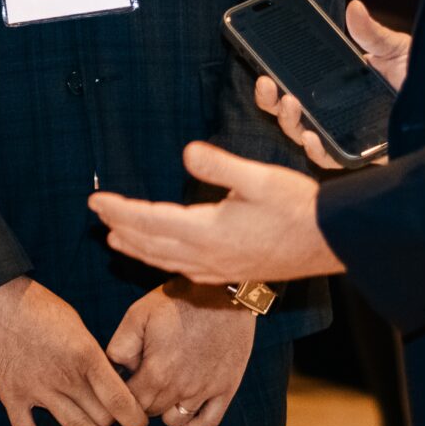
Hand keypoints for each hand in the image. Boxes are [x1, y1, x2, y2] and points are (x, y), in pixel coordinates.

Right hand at [0, 276, 149, 425]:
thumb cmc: (39, 307)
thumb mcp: (77, 326)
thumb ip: (91, 355)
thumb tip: (106, 378)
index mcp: (86, 355)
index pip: (118, 399)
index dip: (134, 418)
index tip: (138, 422)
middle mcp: (64, 377)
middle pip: (100, 419)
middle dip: (111, 424)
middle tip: (112, 421)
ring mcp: (37, 389)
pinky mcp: (11, 396)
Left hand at [91, 141, 343, 285]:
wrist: (329, 242)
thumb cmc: (297, 206)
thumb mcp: (260, 177)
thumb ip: (220, 165)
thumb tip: (187, 152)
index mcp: (208, 231)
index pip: (150, 220)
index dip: (120, 210)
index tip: (95, 201)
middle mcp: (206, 255)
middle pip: (150, 243)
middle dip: (120, 228)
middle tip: (97, 215)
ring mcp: (218, 268)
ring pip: (164, 260)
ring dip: (136, 248)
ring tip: (114, 239)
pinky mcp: (230, 273)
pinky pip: (183, 269)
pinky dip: (161, 261)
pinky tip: (163, 257)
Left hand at [106, 278, 257, 425]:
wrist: (224, 291)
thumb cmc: (180, 300)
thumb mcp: (138, 314)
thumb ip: (120, 347)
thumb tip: (116, 371)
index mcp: (156, 372)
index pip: (129, 403)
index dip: (124, 393)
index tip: (127, 381)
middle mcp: (180, 388)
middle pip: (150, 412)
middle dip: (143, 398)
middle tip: (145, 379)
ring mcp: (205, 391)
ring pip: (174, 420)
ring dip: (165, 410)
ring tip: (165, 389)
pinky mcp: (227, 388)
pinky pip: (207, 425)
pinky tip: (184, 411)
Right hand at [253, 0, 409, 169]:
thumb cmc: (422, 79)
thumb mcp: (396, 50)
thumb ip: (372, 34)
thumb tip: (354, 8)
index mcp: (337, 87)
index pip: (296, 85)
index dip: (274, 80)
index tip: (261, 66)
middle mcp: (336, 113)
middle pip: (291, 112)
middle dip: (270, 100)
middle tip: (265, 82)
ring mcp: (346, 135)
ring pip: (303, 136)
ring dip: (288, 121)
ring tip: (288, 102)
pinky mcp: (362, 155)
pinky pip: (332, 158)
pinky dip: (317, 150)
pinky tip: (311, 136)